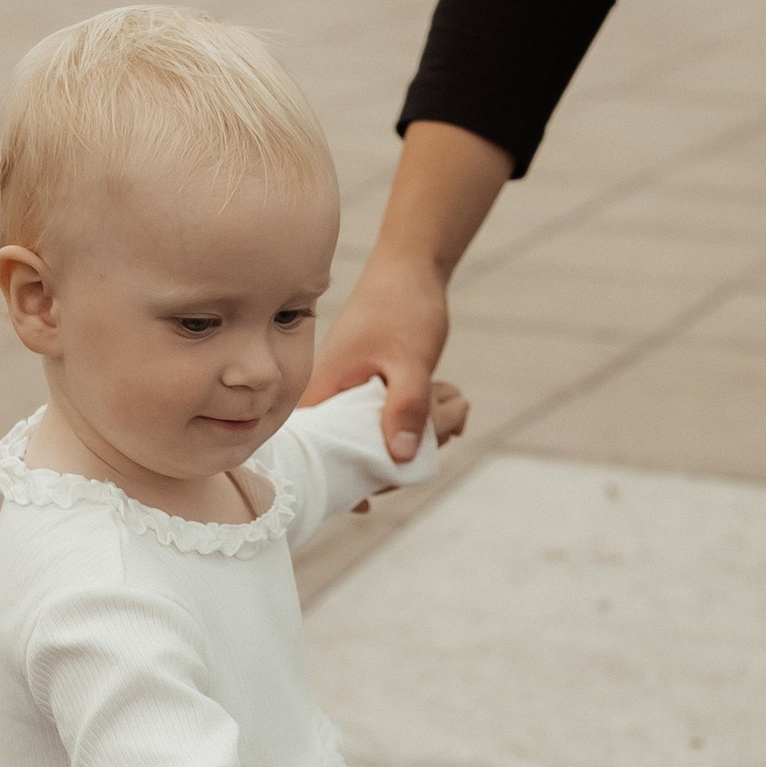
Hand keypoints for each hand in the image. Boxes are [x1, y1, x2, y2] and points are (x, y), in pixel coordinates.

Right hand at [308, 123, 509, 458]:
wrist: (410, 268)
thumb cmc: (403, 308)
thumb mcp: (411, 360)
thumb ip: (407, 407)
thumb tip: (398, 458)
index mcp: (320, 391)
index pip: (314, 453)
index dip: (338, 480)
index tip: (371, 498)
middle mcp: (325, 396)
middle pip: (349, 454)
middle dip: (392, 458)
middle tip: (438, 436)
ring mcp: (346, 393)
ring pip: (373, 438)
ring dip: (413, 437)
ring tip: (451, 417)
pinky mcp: (365, 390)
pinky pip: (385, 421)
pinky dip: (415, 422)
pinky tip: (448, 410)